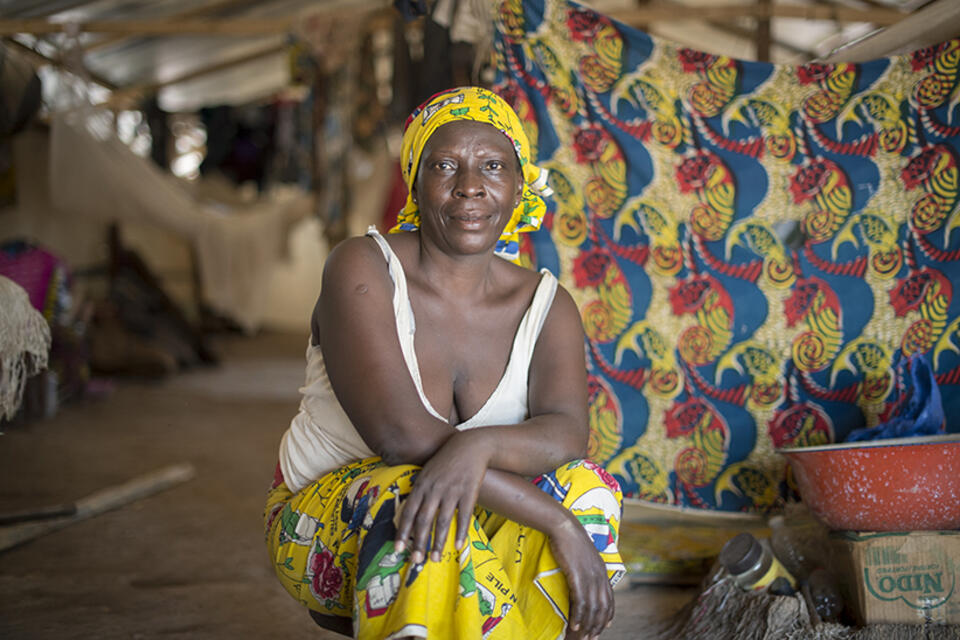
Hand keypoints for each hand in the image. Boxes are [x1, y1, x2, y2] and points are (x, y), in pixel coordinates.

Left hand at [394, 431, 488, 562]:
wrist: (470, 446)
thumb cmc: (446, 460)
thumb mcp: (428, 472)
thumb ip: (419, 490)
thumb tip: (409, 511)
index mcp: (421, 485)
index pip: (408, 511)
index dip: (402, 531)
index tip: (397, 548)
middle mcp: (434, 489)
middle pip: (423, 520)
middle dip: (418, 542)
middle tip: (415, 560)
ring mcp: (452, 491)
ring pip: (442, 521)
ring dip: (438, 542)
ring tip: (435, 559)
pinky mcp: (469, 492)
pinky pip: (464, 516)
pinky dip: (461, 532)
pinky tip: (459, 545)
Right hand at [550, 515, 614, 639]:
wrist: (564, 527)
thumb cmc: (570, 539)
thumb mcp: (583, 556)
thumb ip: (587, 568)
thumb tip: (584, 578)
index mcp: (602, 571)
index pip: (610, 599)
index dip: (609, 615)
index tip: (605, 627)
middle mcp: (599, 576)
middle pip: (603, 608)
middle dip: (598, 626)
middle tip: (592, 638)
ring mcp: (589, 576)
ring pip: (593, 608)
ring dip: (588, 625)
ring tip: (583, 637)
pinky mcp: (577, 577)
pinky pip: (580, 602)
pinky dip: (579, 617)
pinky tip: (574, 626)